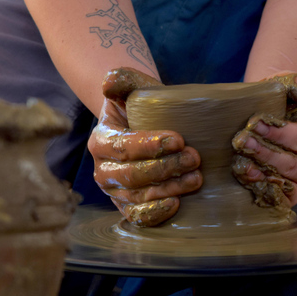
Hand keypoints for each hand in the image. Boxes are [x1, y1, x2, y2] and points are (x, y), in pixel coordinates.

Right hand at [87, 67, 202, 225]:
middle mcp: (103, 170)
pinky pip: (137, 216)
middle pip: (132, 175)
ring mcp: (115, 192)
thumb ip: (122, 79)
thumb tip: (109, 82)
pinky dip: (155, 214)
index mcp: (100, 141)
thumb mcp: (133, 87)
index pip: (122, 146)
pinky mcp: (129, 207)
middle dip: (165, 168)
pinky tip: (177, 204)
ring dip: (169, 189)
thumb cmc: (142, 107)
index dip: (149, 145)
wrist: (146, 127)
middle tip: (195, 158)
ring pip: (138, 196)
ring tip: (196, 178)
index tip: (179, 139)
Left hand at [232, 72, 296, 207]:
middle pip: (290, 165)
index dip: (279, 133)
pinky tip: (245, 180)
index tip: (255, 123)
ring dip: (261, 175)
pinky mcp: (282, 198)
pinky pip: (275, 199)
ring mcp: (296, 185)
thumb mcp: (286, 87)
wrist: (262, 123)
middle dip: (265, 154)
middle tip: (242, 141)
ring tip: (241, 164)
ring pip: (283, 185)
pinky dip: (261, 191)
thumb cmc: (275, 105)